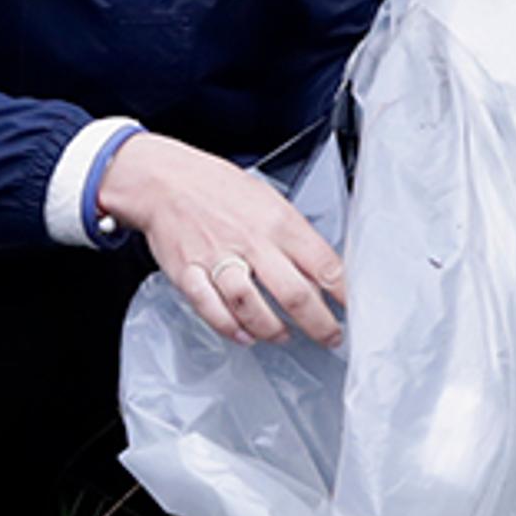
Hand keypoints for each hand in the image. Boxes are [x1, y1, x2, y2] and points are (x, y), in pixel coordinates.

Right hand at [99, 131, 347, 347]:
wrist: (162, 179)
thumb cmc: (216, 188)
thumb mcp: (267, 199)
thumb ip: (293, 234)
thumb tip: (323, 269)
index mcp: (276, 220)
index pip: (323, 263)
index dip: (345, 294)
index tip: (353, 310)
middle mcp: (250, 241)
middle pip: (294, 294)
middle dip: (320, 325)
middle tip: (330, 337)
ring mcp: (217, 257)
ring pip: (251, 306)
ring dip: (273, 330)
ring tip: (283, 335)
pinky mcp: (188, 272)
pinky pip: (211, 308)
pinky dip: (231, 328)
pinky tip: (244, 334)